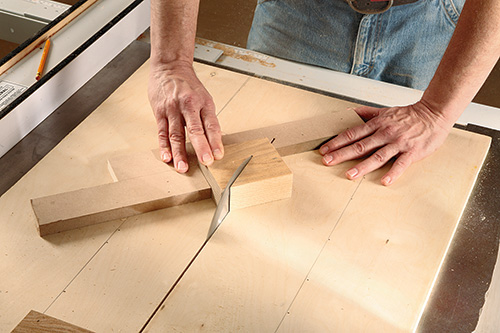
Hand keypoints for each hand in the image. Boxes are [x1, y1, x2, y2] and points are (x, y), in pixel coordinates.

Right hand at [148, 61, 223, 172]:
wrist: (169, 67)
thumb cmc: (188, 86)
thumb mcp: (204, 98)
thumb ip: (207, 119)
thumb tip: (215, 141)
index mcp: (204, 103)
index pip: (212, 125)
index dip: (215, 141)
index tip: (218, 155)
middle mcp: (189, 106)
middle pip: (195, 129)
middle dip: (201, 147)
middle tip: (206, 162)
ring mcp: (173, 109)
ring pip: (176, 134)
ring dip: (179, 153)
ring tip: (182, 167)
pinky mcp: (160, 112)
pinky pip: (162, 132)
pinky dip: (164, 146)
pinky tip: (167, 157)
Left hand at [319, 101, 453, 184]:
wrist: (434, 114)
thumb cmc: (409, 115)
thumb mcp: (385, 111)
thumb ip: (366, 113)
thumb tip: (348, 112)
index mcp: (377, 124)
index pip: (352, 133)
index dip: (337, 142)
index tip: (324, 149)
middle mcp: (385, 133)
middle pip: (360, 145)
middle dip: (342, 154)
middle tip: (327, 161)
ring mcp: (398, 143)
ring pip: (378, 156)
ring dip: (363, 166)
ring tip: (349, 175)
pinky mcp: (412, 152)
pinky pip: (401, 164)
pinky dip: (393, 173)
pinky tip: (384, 181)